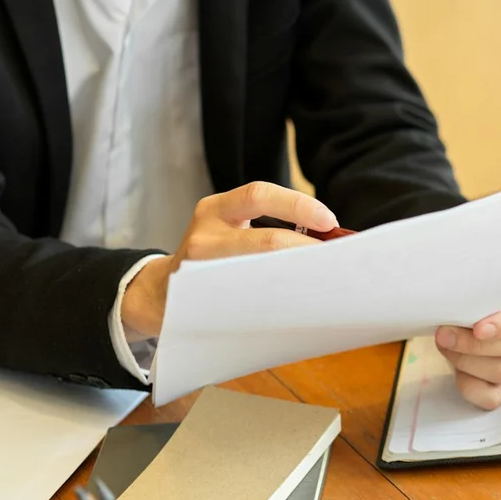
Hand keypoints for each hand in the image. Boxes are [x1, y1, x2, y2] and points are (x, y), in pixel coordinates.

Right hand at [121, 182, 336, 337]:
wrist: (164, 292)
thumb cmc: (213, 257)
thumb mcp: (228, 229)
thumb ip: (266, 225)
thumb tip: (329, 235)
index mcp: (214, 209)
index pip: (258, 195)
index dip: (298, 205)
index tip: (329, 221)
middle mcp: (203, 235)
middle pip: (266, 239)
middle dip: (308, 250)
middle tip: (336, 260)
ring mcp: (203, 270)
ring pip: (262, 274)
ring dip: (299, 278)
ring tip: (323, 281)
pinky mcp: (208, 301)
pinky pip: (251, 301)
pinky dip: (280, 300)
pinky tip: (299, 303)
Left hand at [434, 273, 500, 409]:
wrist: (464, 303)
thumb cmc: (474, 290)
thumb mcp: (477, 280)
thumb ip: (474, 287)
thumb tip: (455, 302)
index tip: (478, 329)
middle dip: (473, 345)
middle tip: (444, 334)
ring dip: (467, 361)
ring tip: (446, 345)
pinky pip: (492, 396)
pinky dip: (470, 386)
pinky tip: (456, 370)